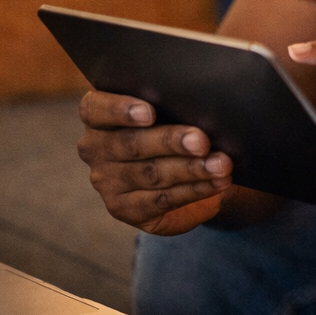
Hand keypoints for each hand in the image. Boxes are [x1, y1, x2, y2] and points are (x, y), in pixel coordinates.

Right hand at [76, 90, 232, 234]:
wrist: (181, 176)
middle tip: (202, 141)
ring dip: (190, 169)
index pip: (95, 110)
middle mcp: (95, 149)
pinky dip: (195, 189)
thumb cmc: (171, 130)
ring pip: (150, 173)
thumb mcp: (167, 114)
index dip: (120, 110)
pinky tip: (217, 183)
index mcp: (97, 118)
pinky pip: (162, 199)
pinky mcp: (124, 209)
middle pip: (131, 144)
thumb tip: (206, 106)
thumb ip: (171, 106)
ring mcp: (107, 182)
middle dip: (170, 141)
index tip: (150, 113)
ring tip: (221, 164)